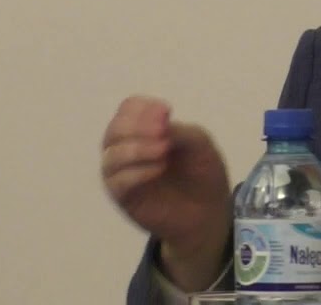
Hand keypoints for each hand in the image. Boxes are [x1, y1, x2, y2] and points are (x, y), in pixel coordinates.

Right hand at [101, 96, 231, 290]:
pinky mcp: (124, 198)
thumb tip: (159, 123)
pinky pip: (117, 182)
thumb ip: (179, 131)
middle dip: (136, 126)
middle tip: (162, 130)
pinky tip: (157, 169)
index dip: (143, 108)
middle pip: (114, 130)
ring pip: (111, 155)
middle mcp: (128, 149)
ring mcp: (123, 174)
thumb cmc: (202, 173)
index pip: (128, 109)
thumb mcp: (200, 144)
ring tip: (163, 150)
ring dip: (136, 148)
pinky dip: (136, 172)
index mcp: (145, 131)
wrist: (209, 211)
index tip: (166, 112)